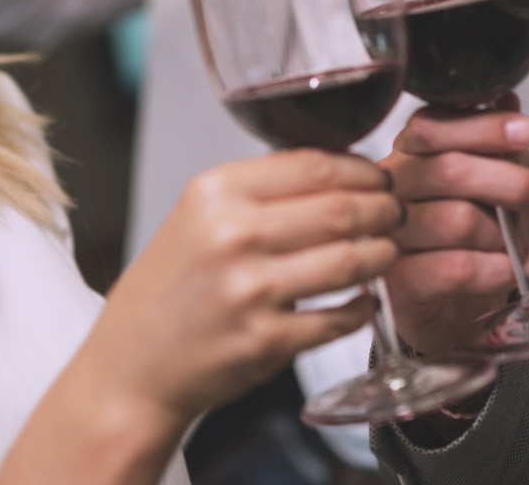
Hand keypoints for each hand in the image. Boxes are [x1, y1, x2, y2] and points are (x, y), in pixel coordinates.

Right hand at [77, 149, 403, 430]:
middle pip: (342, 209)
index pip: (315, 164)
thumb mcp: (196, 217)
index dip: (363, 169)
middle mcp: (232, 235)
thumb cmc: (169, 289)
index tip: (380, 175)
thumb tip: (339, 167)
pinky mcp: (266, 342)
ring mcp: (251, 292)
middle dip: (384, 209)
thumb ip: (259, 189)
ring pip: (351, 260)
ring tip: (389, 251)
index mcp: (215, 193)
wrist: (132, 366)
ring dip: (383, 254)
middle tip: (396, 213)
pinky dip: (363, 307)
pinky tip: (364, 300)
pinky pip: (340, 318)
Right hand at [381, 98, 528, 356]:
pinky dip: (493, 268)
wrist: (453, 309)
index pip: (432, 126)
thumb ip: (501, 148)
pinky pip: (453, 268)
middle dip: (508, 180)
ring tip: (519, 246)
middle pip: (447, 170)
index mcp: (410, 155)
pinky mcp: (399, 283)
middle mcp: (392, 191)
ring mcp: (391, 237)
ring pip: (454, 220)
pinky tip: (508, 269)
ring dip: (502, 234)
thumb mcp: (498, 188)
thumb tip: (508, 103)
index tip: (525, 131)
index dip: (482, 127)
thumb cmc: (475, 240)